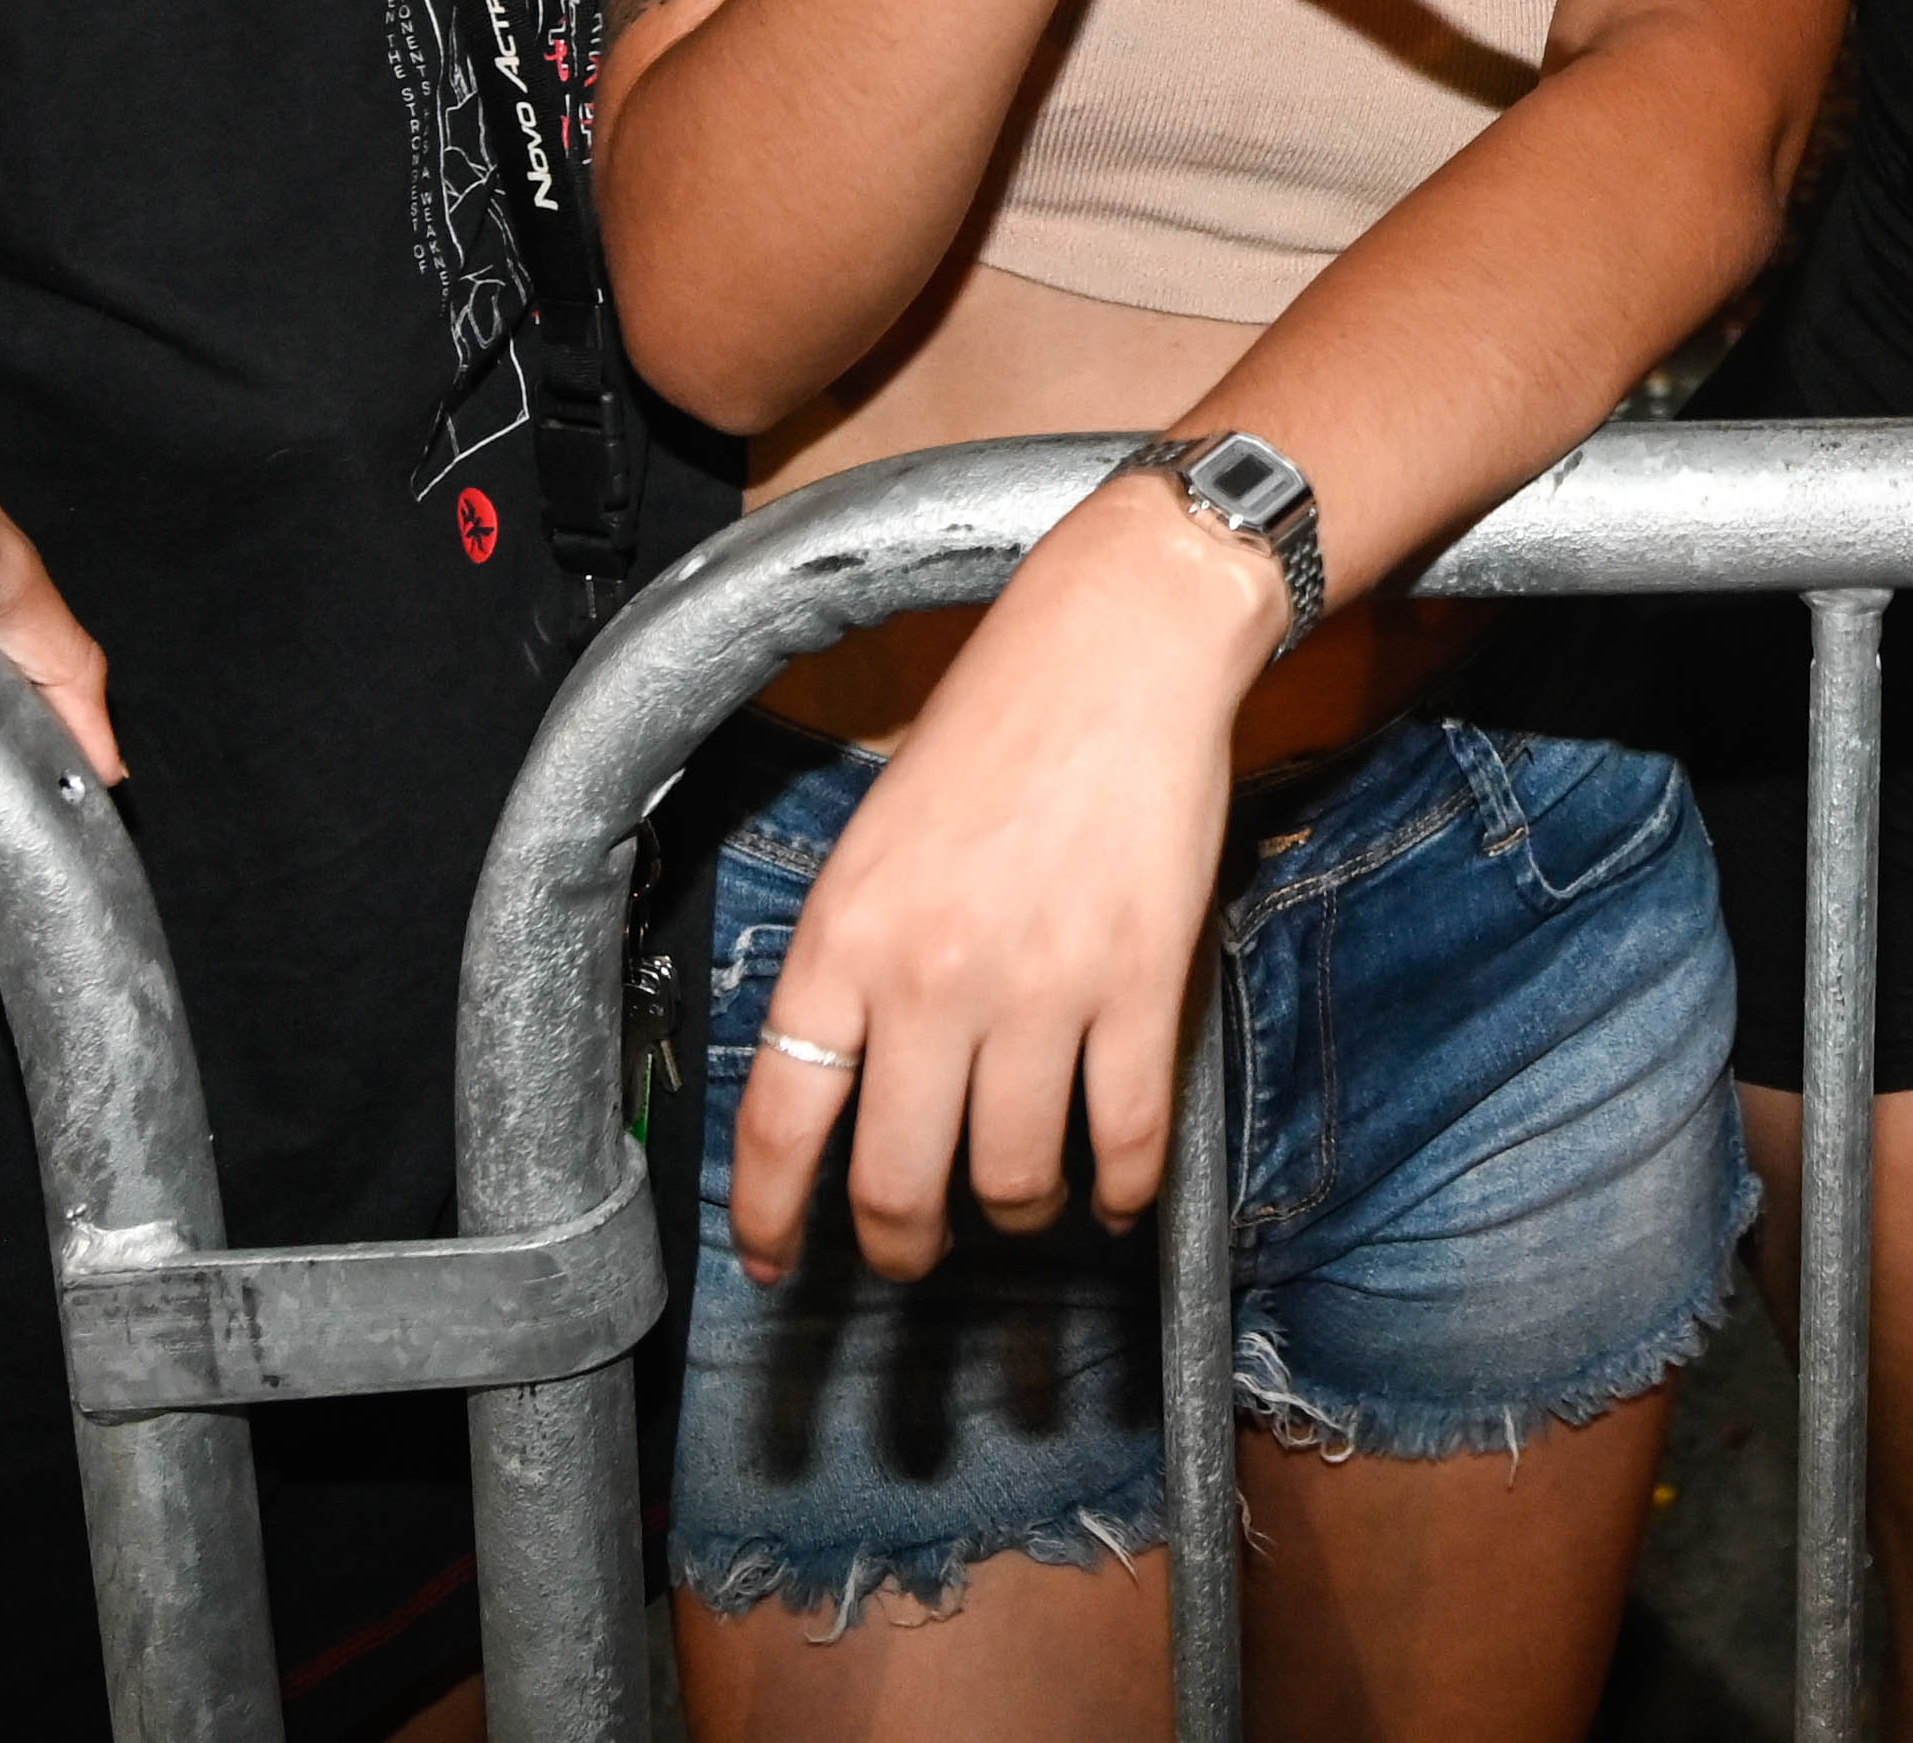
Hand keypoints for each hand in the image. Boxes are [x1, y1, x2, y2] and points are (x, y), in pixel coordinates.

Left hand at [726, 476, 1286, 1283]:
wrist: (1116, 652)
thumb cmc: (991, 731)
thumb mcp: (873, 844)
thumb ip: (852, 964)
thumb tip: (841, 1084)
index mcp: (846, 937)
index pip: (783, 1120)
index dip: (770, 1216)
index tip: (771, 1260)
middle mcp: (933, 978)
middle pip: (899, 1184)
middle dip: (901, 1244)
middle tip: (910, 1249)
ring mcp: (1043, 989)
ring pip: (1015, 1179)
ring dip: (1016, 1213)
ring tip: (1020, 1200)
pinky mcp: (1143, 987)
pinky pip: (1126, 1139)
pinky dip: (1118, 1190)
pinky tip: (1111, 1194)